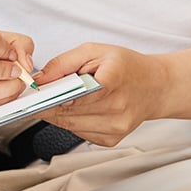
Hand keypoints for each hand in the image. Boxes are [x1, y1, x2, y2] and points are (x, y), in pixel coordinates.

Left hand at [34, 43, 168, 145]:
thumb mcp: (94, 51)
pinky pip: (78, 133)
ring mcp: (115, 126)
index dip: (49, 97)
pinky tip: (81, 110)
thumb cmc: (126, 67)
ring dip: (59, 114)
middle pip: (65, 112)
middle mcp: (116, 107)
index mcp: (112, 80)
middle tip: (43, 95)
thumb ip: (62, 64)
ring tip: (65, 99)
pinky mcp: (111, 139)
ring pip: (68, 125)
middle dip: (49, 104)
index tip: (34, 96)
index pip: (71, 95)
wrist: (156, 87)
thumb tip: (39, 80)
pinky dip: (73, 122)